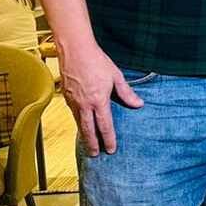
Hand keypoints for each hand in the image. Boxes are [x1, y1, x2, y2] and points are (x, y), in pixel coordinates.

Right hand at [58, 39, 142, 155]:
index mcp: (99, 100)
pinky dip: (78, 122)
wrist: (76, 51)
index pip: (105, 125)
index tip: (111, 149)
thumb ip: (127, 93)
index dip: (109, 139)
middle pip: (89, 130)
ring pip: (79, 123)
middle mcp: (85, 104)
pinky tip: (81, 124)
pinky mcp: (67, 97)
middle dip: (93, 144)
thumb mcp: (116, 76)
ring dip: (84, 135)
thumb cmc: (97, 61)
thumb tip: (138, 104)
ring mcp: (74, 101)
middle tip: (96, 155)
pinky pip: (73, 114)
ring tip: (88, 144)